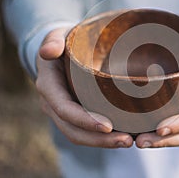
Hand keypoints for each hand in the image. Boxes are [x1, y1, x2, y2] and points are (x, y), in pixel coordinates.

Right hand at [36, 28, 132, 147]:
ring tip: (129, 141)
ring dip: (103, 142)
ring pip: (80, 135)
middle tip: (127, 141)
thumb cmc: (63, 41)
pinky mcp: (74, 113)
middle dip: (99, 140)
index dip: (85, 121)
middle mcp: (53, 104)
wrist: (60, 51)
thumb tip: (49, 52)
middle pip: (73, 130)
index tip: (109, 126)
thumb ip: (53, 41)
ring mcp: (63, 111)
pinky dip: (102, 137)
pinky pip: (86, 130)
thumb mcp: (57, 36)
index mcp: (49, 86)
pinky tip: (123, 134)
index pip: (65, 109)